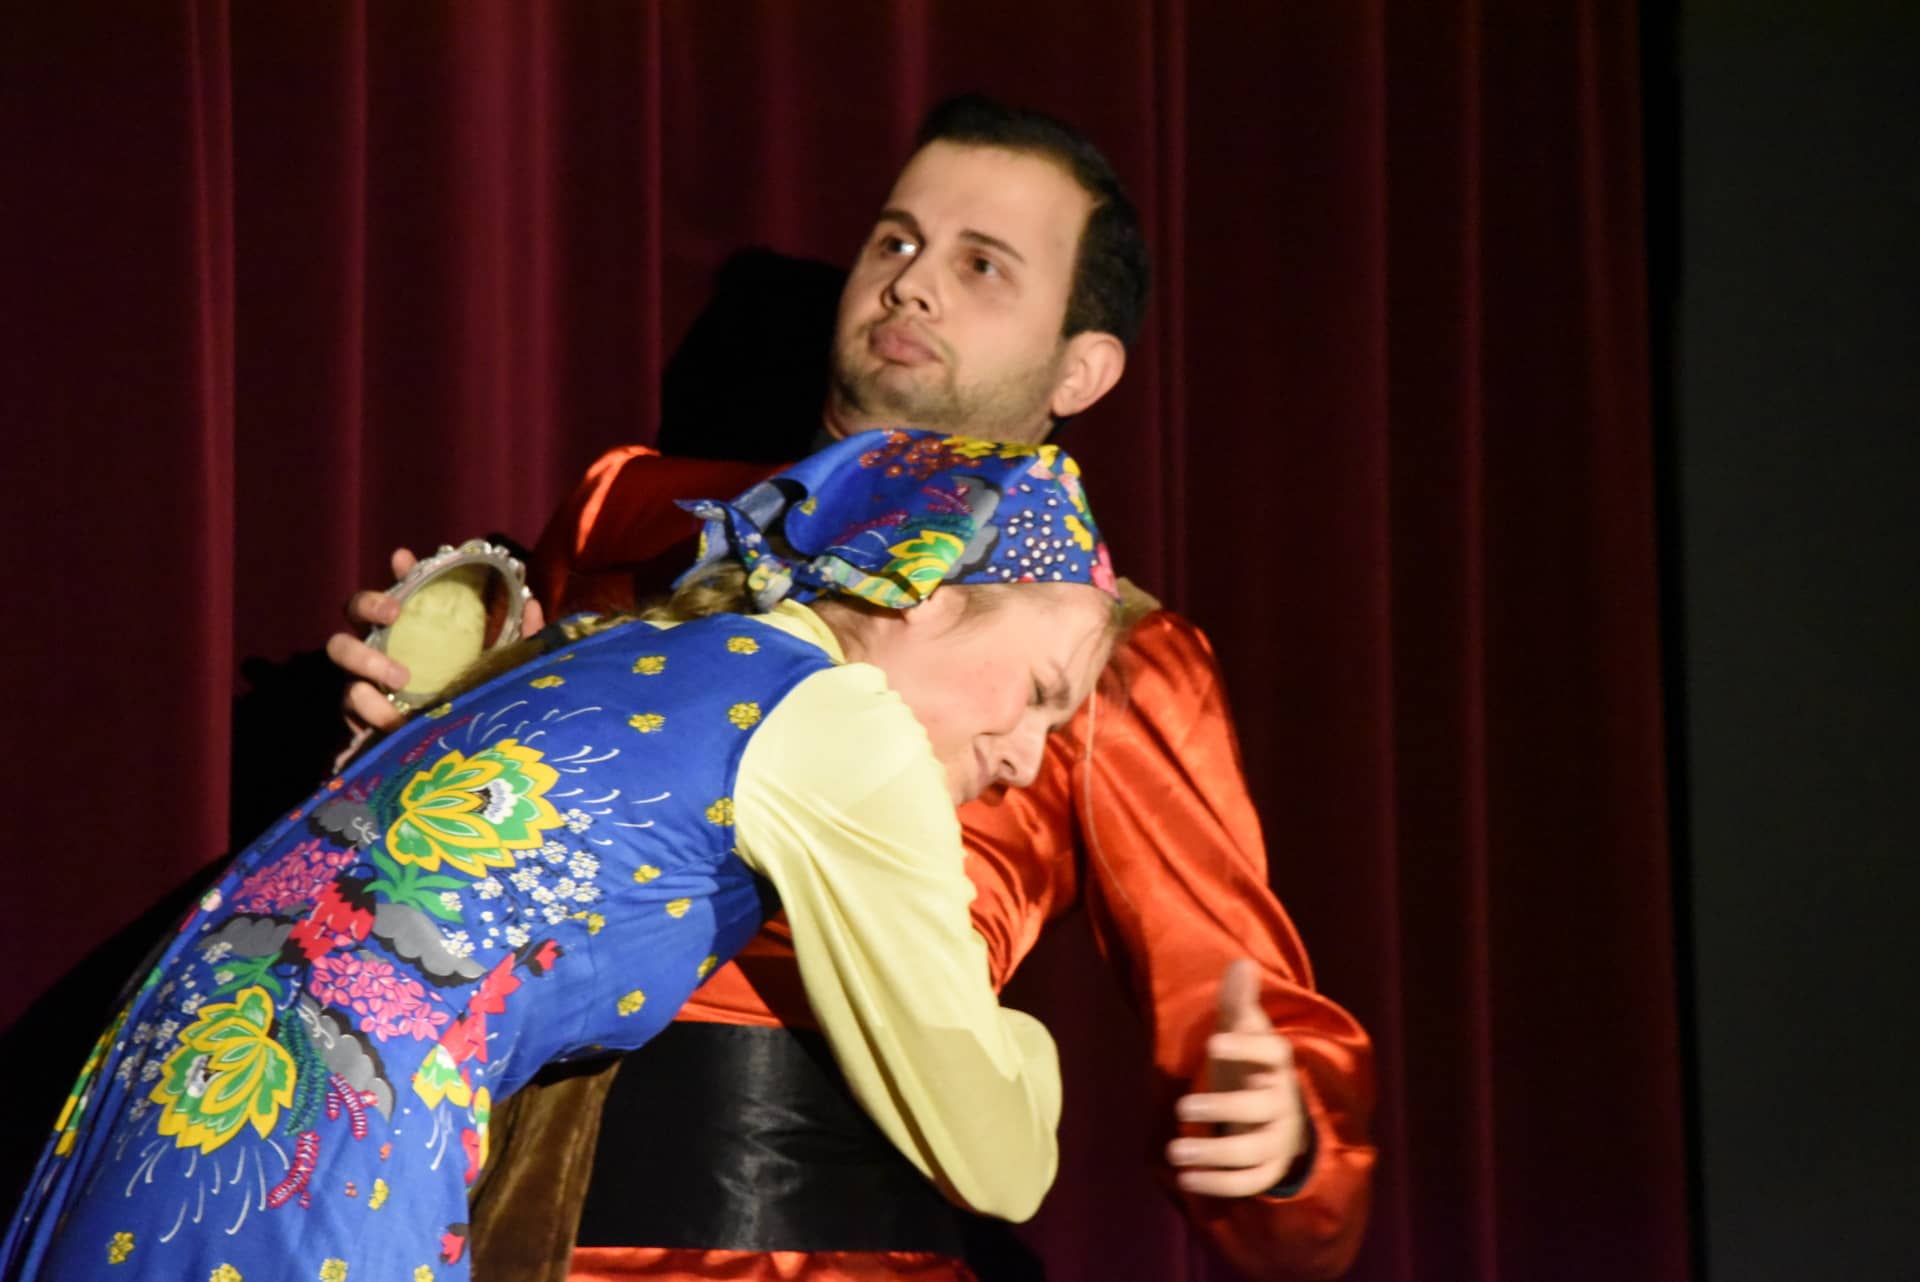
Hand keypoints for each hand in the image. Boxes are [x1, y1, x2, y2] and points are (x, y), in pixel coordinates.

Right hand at [324, 549, 545, 747]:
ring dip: (366, 658)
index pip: (402, 589)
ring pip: (340, 650)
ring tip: (402, 678)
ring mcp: (363, 674)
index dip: (401, 571)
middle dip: (368, 602)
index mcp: (415, 629)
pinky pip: (348, 702)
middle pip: (353, 608)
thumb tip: (533, 604)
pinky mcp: (355, 712)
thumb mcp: (501, 669)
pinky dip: (368, 709)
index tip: (404, 559)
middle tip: (395, 614)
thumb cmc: (472, 700)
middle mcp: (382, 645)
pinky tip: (393, 720)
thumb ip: (518, 639)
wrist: (453, 760)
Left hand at [1165, 959, 1306, 1197]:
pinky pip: (1249, 1182)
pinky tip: (1185, 1179)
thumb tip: (1242, 963)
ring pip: (1252, 1152)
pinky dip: (1219, 1184)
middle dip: (1222, 1108)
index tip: (1213, 1042)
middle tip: (1181, 1105)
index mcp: (1275, 1062)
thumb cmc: (1250, 1061)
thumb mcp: (1242, 1028)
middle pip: (1257, 1108)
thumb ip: (1238, 1000)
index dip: (1244, 1047)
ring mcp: (1276, 1138)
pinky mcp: (1268, 1167)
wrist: (1278, 1108)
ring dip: (1213, 1155)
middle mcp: (1280, 1101)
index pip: (1269, 1052)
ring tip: (1174, 1153)